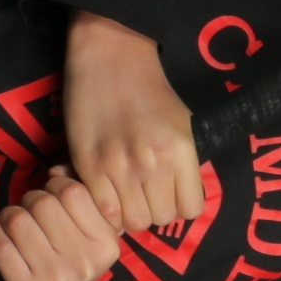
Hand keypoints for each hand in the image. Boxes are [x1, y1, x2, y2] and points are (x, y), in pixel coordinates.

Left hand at [0, 168, 122, 280]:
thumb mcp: (88, 239)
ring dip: (7, 216)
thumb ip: (81, 201)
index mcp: (106, 245)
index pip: (73, 192)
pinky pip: (0, 246)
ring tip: (10, 223)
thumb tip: (57, 167)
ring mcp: (55, 278)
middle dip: (28, 200)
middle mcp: (84, 262)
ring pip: (18, 221)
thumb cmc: (68, 269)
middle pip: (43, 203)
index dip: (55, 185)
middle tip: (27, 211)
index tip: (50, 195)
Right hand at [59, 10, 203, 235]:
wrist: (110, 59)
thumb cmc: (150, 91)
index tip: (171, 194)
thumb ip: (184, 163)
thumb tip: (179, 199)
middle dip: (155, 210)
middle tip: (146, 193)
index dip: (181, 205)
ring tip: (126, 193)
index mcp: (181, 150)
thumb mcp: (182, 124)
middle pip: (160, 218)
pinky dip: (108, 210)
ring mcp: (119, 167)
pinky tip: (107, 192)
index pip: (191, 209)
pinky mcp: (89, 166)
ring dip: (131, 212)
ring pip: (133, 221)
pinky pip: (105, 211)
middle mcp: (153, 163)